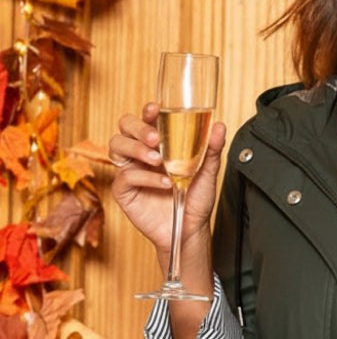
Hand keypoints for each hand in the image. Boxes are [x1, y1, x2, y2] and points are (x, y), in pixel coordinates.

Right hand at [108, 103, 225, 266]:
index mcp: (158, 144)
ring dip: (136, 148)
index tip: (156, 109)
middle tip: (156, 139)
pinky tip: (164, 184)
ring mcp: (130, 170)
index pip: (146, 119)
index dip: (147, 111)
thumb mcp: (207, 173)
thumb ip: (211, 149)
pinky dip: (146, 177)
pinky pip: (126, 176)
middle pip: (124, 127)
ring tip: (158, 160)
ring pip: (116, 146)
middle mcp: (140, 153)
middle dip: (138, 128)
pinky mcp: (124, 190)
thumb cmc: (195, 199)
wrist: (190, 229)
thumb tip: (219, 126)